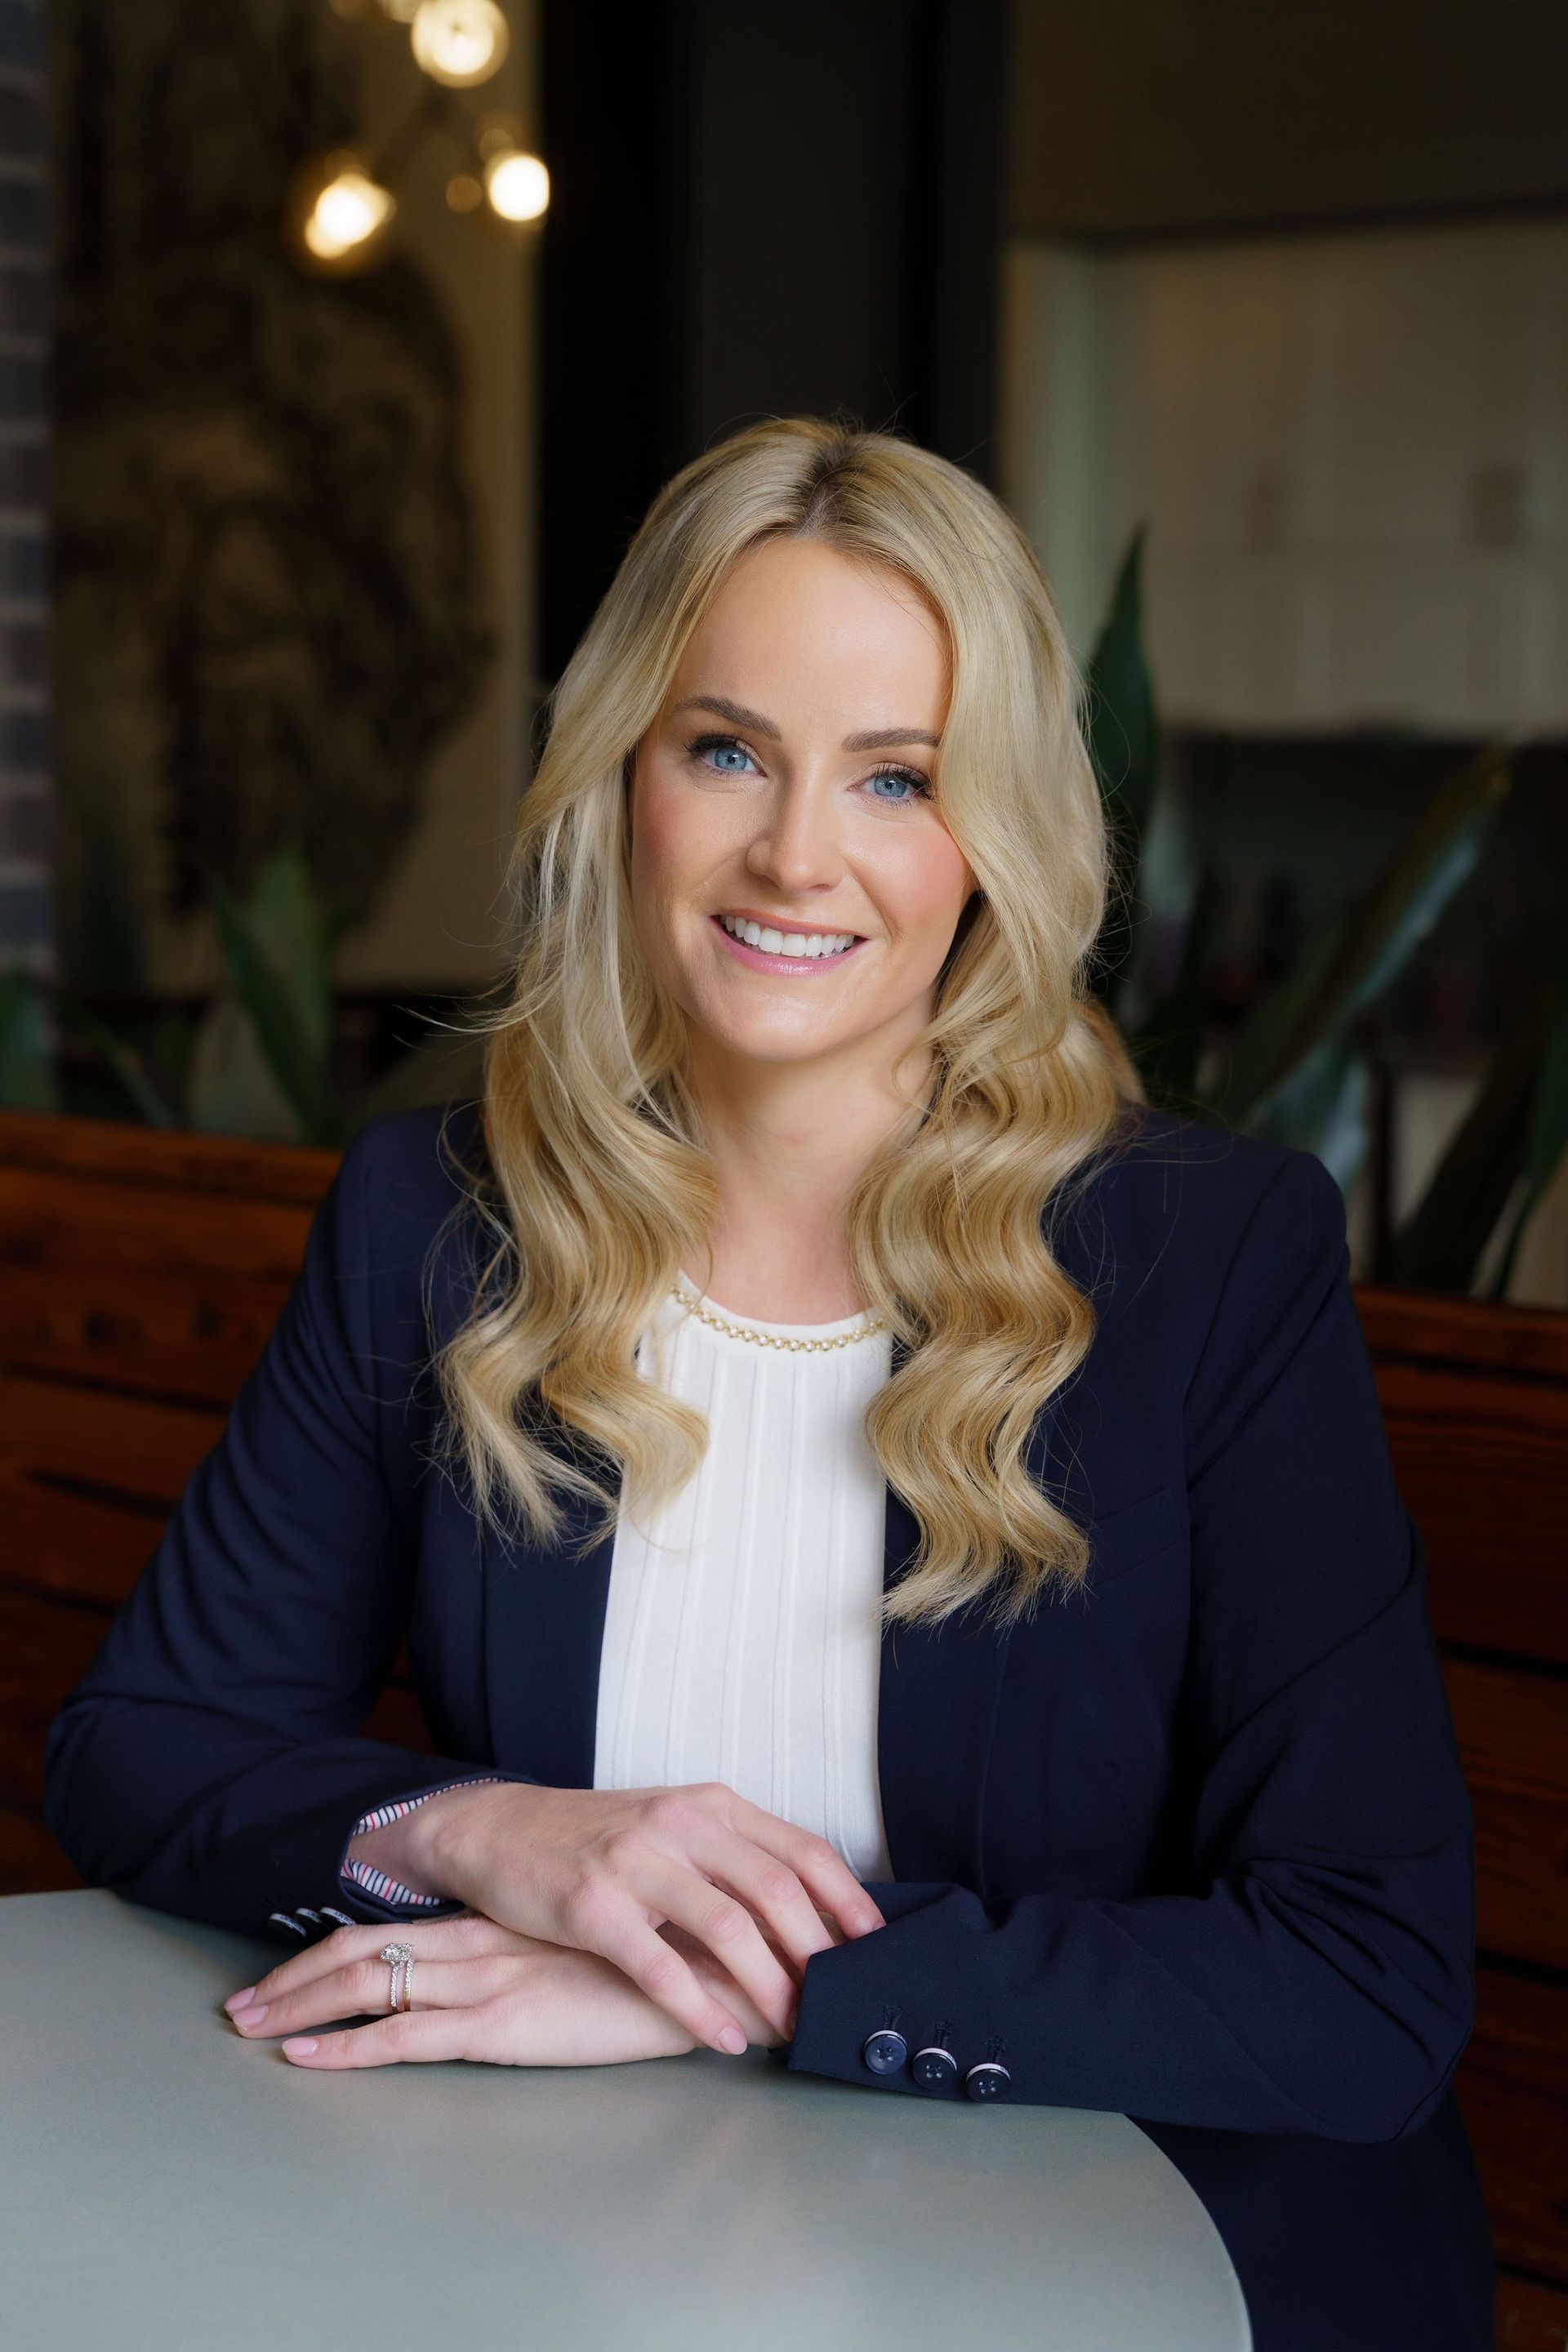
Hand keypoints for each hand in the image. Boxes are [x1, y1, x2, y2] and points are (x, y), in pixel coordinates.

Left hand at [223, 1913, 786, 2070]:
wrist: (706, 1970)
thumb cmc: (659, 1964)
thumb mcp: (586, 1953)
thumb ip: (546, 1957)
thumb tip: (519, 1972)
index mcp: (498, 1926)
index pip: (393, 1930)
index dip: (331, 1949)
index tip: (285, 1971)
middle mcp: (479, 1944)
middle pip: (362, 1951)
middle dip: (292, 1980)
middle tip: (238, 2005)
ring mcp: (485, 1982)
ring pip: (368, 1986)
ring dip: (300, 2009)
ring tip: (249, 2028)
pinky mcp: (500, 2024)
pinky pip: (405, 2037)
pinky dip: (347, 2049)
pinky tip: (309, 2059)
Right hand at [401, 1778, 884, 2054]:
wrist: (500, 1830)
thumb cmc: (598, 1840)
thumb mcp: (672, 1830)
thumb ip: (731, 1861)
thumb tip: (809, 1922)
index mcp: (710, 1805)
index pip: (801, 1849)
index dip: (846, 1900)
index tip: (876, 1948)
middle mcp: (680, 1822)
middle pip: (775, 1889)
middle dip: (815, 1953)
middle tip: (836, 2003)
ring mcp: (635, 1860)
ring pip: (726, 1926)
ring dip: (769, 1986)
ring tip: (790, 2027)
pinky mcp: (591, 1905)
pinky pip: (659, 1965)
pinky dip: (698, 2007)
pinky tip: (721, 2039)